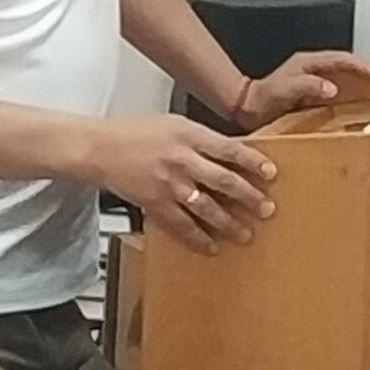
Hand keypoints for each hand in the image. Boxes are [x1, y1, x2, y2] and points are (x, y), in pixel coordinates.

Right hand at [92, 114, 275, 255]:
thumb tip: (229, 154)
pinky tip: (212, 246)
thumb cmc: (133, 132)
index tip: (271, 173)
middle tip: (266, 209)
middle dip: (249, 197)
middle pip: (224, 181)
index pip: (229, 149)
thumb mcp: (172, 123)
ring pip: (207, 208)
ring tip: (246, 234)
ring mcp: (168, 184)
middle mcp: (181, 160)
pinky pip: (181, 225)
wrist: (99, 148)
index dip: (253, 162)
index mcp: (188, 135)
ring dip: (229, 223)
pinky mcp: (155, 204)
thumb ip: (200, 138)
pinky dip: (198, 238)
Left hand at [232, 51, 369, 129]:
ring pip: (340, 75)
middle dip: (363, 70)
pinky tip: (351, 104)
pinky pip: (333, 88)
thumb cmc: (262, 98)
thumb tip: (331, 87)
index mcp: (307, 63)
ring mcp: (310, 79)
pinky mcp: (309, 91)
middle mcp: (310, 68)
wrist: (246, 108)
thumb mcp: (286, 89)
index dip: (359, 65)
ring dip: (356, 82)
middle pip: (344, 64)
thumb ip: (308, 86)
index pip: (340, 58)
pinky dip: (346, 93)